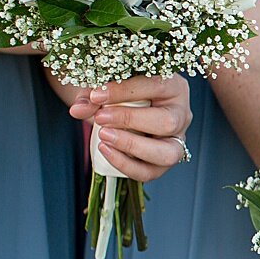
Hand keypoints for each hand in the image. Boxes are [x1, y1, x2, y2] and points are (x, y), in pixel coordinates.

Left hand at [68, 75, 192, 182]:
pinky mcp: (164, 160)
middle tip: (100, 118)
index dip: (124, 91)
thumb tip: (78, 109)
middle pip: (167, 122)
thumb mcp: (109, 87)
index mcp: (174, 87)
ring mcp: (177, 140)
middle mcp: (181, 114)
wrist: (126, 107)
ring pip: (167, 153)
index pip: (155, 86)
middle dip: (130, 121)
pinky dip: (126, 165)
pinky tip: (106, 151)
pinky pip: (151, 172)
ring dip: (132, 146)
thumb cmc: (122, 93)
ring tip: (104, 137)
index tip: (96, 95)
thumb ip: (92, 96)